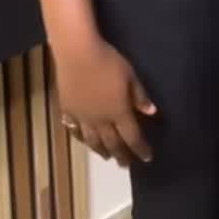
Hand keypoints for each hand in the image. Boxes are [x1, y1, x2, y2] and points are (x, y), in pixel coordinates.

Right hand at [57, 38, 157, 167]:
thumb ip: (140, 96)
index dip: (140, 149)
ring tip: (105, 157)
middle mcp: (100, 120)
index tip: (147, 158)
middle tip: (125, 165)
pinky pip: (74, 128)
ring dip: (100, 150)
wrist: (77, 53)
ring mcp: (82, 116)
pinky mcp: (67, 109)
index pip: (132, 137)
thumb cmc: (108, 61)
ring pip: (92, 140)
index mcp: (119, 112)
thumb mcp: (130, 76)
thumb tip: (151, 112)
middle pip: (112, 143)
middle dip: (121, 155)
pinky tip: (82, 138)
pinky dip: (79, 137)